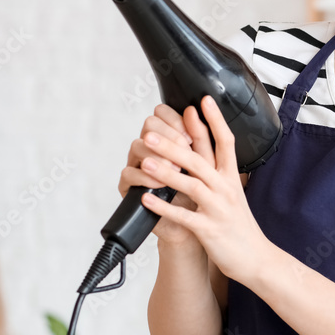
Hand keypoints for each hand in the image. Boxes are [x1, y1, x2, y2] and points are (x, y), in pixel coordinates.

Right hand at [118, 103, 202, 246]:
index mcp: (168, 137)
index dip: (176, 120)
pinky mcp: (130, 186)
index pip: (162, 113)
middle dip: (169, 136)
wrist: (192, 225)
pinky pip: (128, 174)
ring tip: (175, 169)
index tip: (191, 135)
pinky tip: (158, 183)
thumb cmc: (199, 193)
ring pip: (137, 146)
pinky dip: (145, 177)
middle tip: (185, 150)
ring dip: (158, 156)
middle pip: (149, 125)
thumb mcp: (206, 164)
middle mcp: (151, 148)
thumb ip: (201, 138)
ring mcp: (138, 165)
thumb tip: (197, 108)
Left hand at [138, 95, 272, 286]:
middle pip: (200, 159)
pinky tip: (147, 200)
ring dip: (166, 172)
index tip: (201, 100)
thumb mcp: (233, 193)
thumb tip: (202, 147)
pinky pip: (184, 216)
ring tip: (144, 162)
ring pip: (191, 185)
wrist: (256, 259)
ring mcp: (218, 209)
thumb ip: (218, 171)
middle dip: (174, 143)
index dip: (214, 120)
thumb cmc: (239, 225)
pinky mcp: (209, 230)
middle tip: (150, 131)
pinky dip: (164, 207)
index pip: (225, 141)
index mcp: (231, 177)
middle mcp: (226, 189)